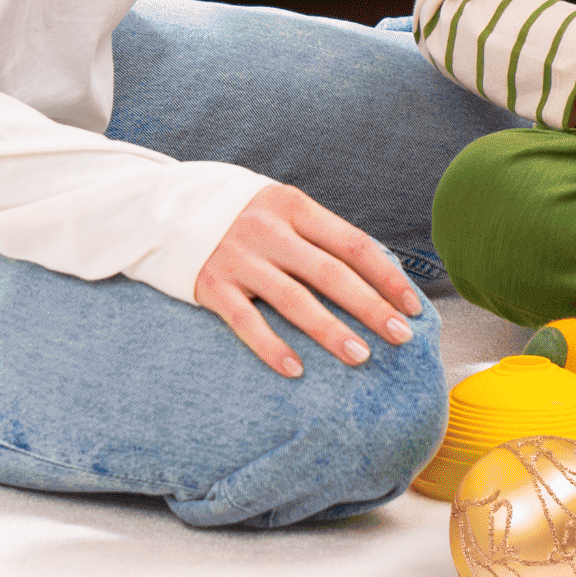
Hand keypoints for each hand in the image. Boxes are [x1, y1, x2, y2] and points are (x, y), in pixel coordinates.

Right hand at [194, 183, 422, 376]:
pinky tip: (296, 370)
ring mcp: (238, 258)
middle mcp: (267, 230)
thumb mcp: (282, 210)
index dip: (386, 276)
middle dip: (370, 308)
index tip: (412, 306)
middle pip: (330, 274)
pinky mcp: (211, 285)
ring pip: (293, 300)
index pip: (352, 244)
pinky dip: (271, 347)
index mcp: (294, 207)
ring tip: (360, 356)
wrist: (163, 209)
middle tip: (401, 337)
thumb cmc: (243, 215)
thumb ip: (321, 236)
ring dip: (330, 331)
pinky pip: (246, 322)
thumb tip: (379, 275)